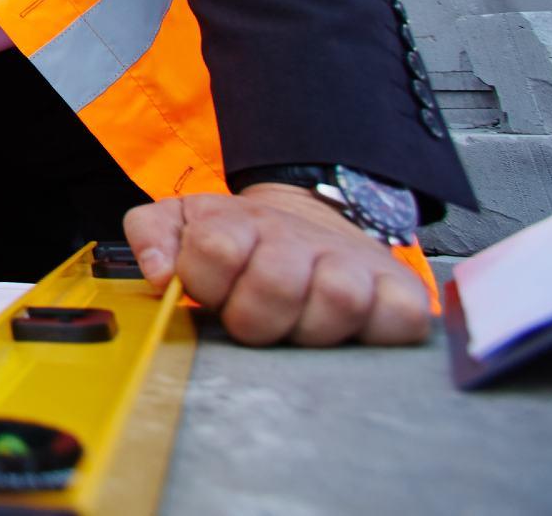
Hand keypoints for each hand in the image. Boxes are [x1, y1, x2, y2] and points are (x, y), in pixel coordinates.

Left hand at [123, 184, 430, 346]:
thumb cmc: (241, 240)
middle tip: (255, 317)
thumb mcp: (184, 222)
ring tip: (298, 323)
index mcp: (240, 224)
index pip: (216, 249)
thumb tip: (160, 271)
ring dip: (310, 326)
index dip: (207, 281)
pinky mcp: (399, 291)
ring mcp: (354, 264)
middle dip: (255, 316)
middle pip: (276, 283)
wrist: (309, 222)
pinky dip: (378, 331)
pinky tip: (350, 329)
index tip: (212, 290)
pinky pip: (399, 319)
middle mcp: (300, 239)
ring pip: (338, 300)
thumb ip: (152, 234)